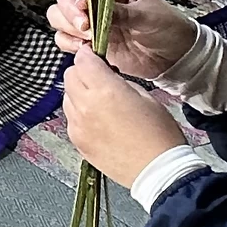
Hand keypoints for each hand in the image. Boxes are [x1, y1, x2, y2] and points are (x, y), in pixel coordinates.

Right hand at [48, 0, 197, 80]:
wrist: (177, 57)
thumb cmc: (168, 28)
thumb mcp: (146, 16)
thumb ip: (119, 12)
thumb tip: (93, 8)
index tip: (84, 11)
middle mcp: (97, 4)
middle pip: (64, 3)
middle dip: (69, 16)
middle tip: (86, 30)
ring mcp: (92, 25)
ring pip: (61, 22)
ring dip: (68, 32)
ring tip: (87, 42)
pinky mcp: (91, 44)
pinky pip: (67, 42)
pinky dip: (70, 46)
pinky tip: (87, 51)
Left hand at [61, 49, 185, 188]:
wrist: (157, 170)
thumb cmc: (159, 135)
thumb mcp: (146, 97)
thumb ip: (119, 81)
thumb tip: (106, 74)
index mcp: (104, 91)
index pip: (82, 61)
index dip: (89, 55)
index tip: (94, 56)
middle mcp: (85, 106)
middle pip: (69, 76)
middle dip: (82, 73)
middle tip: (99, 78)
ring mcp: (78, 126)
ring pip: (67, 97)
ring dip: (79, 93)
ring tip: (101, 102)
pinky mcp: (77, 141)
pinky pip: (71, 118)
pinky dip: (80, 114)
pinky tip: (98, 120)